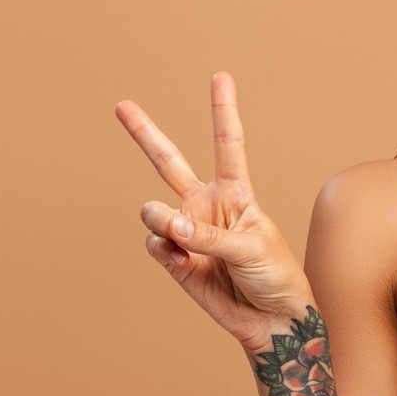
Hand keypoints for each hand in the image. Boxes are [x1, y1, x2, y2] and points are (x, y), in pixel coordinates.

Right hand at [115, 72, 307, 349]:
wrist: (270, 320)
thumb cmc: (275, 276)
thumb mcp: (252, 248)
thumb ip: (208, 234)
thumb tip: (166, 223)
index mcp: (236, 192)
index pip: (227, 144)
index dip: (222, 110)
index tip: (220, 76)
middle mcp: (206, 205)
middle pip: (169, 162)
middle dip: (145, 134)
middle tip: (121, 105)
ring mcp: (187, 231)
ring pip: (154, 210)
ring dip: (160, 219)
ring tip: (179, 235)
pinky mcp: (174, 258)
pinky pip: (155, 244)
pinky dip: (164, 250)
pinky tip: (180, 260)